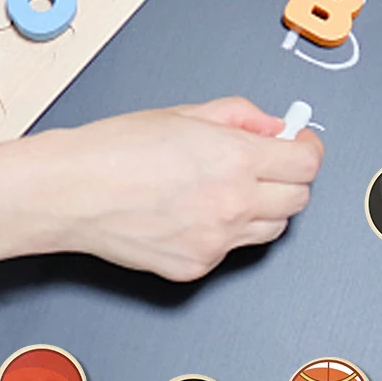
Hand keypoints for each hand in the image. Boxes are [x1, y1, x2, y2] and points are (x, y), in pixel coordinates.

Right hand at [39, 97, 322, 281]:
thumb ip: (240, 117)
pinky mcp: (197, 268)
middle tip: (266, 163)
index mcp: (235, 159)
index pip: (306, 163)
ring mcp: (217, 242)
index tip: (298, 143)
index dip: (306, 148)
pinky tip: (194, 211)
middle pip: (298, 199)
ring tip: (226, 188)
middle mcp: (233, 204)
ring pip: (271, 229)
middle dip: (288, 178)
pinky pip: (230, 250)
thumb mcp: (187, 112)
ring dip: (263, 208)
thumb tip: (272, 127)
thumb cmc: (118, 148)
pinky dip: (224, 232)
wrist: (75, 191)